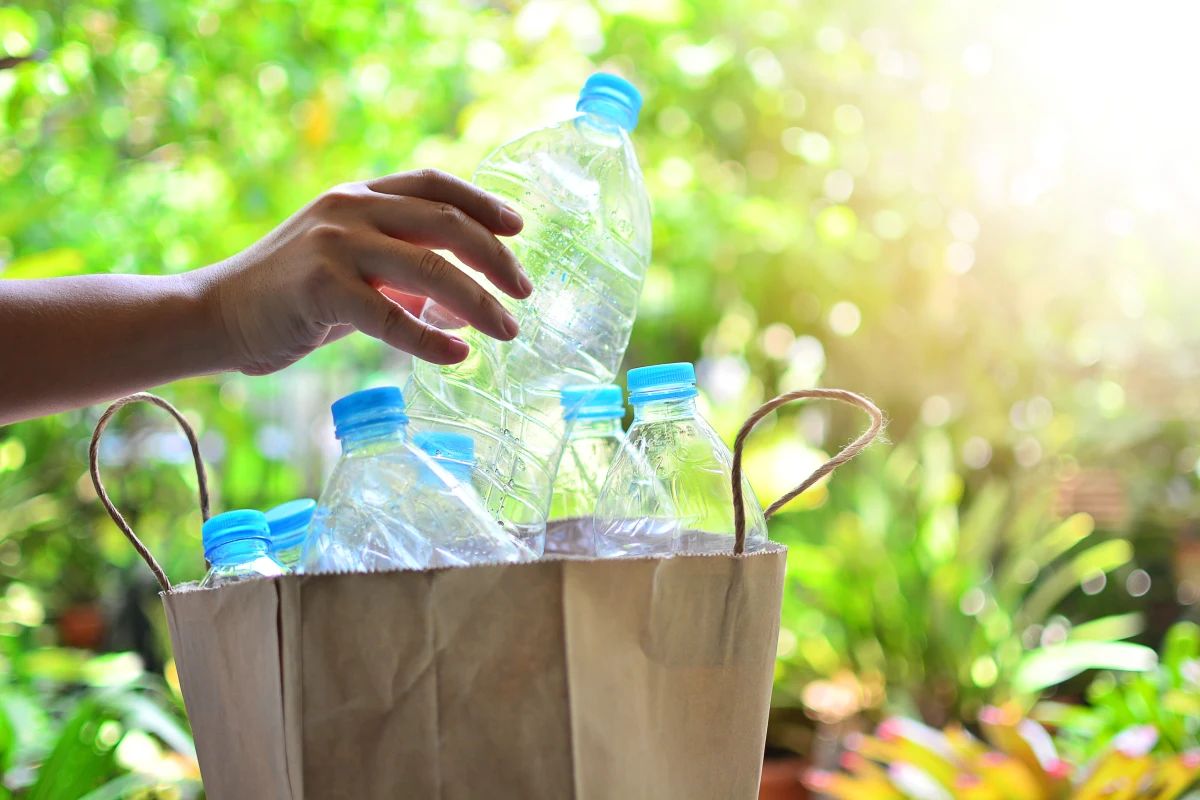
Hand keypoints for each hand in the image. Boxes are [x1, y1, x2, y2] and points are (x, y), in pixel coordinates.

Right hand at [197, 169, 531, 374]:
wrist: (217, 315)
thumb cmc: (292, 297)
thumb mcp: (352, 269)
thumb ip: (403, 276)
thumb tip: (464, 307)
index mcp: (359, 196)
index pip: (435, 184)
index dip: (482, 202)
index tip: (519, 228)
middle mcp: (350, 210)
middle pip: (445, 222)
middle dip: (495, 258)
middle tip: (525, 291)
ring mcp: (334, 245)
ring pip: (429, 268)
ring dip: (479, 302)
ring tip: (508, 330)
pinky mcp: (321, 288)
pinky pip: (392, 316)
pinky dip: (431, 339)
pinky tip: (458, 356)